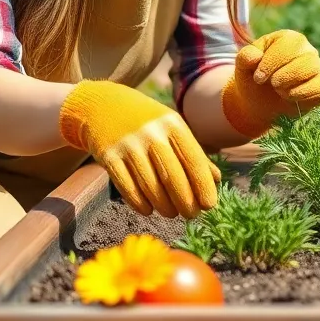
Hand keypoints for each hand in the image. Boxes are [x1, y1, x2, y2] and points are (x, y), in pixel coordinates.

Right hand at [59, 80, 220, 218]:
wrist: (103, 105)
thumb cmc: (146, 121)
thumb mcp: (171, 128)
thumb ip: (192, 153)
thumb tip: (216, 180)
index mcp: (172, 124)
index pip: (193, 160)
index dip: (203, 186)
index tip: (209, 206)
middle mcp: (151, 133)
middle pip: (173, 177)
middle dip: (185, 202)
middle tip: (191, 215)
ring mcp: (128, 145)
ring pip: (151, 186)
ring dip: (164, 206)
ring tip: (171, 212)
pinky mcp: (108, 156)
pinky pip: (127, 188)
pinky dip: (140, 204)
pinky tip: (148, 209)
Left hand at [220, 29, 319, 137]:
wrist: (261, 105)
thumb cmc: (255, 80)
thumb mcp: (243, 67)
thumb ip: (245, 57)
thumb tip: (255, 56)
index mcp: (287, 38)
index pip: (287, 44)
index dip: (271, 62)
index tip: (258, 78)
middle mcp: (306, 49)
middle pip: (301, 56)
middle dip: (280, 75)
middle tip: (270, 84)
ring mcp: (317, 66)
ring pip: (311, 69)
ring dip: (289, 84)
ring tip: (278, 89)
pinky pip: (319, 87)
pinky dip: (300, 94)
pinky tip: (289, 96)